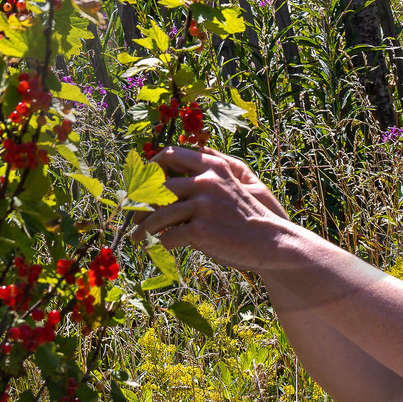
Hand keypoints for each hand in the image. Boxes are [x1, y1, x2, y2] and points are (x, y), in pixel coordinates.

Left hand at [134, 146, 299, 273]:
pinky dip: (161, 244)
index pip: (170, 154)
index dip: (151, 166)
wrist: (269, 240)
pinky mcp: (201, 229)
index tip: (143, 181)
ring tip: (136, 238)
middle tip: (133, 217)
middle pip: (158, 187)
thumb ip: (202, 177)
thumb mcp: (227, 185)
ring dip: (143, 229)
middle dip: (140, 204)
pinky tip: (159, 248)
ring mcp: (203, 204)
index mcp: (212, 165)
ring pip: (158, 215)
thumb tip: (164, 180)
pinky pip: (168, 236)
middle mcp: (206, 180)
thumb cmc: (243, 215)